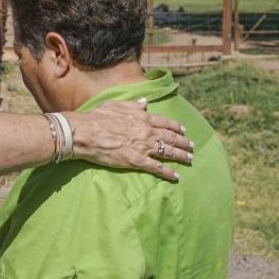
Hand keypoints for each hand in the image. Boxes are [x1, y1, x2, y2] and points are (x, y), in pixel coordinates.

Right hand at [66, 98, 193, 181]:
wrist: (86, 132)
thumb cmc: (97, 117)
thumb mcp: (116, 105)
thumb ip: (133, 104)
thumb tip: (145, 102)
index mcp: (142, 117)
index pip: (164, 122)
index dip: (176, 126)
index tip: (183, 130)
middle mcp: (147, 131)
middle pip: (170, 137)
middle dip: (183, 142)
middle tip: (192, 146)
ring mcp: (143, 147)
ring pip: (168, 152)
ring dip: (181, 155)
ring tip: (190, 159)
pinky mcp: (137, 161)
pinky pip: (157, 167)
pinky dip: (168, 172)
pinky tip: (176, 176)